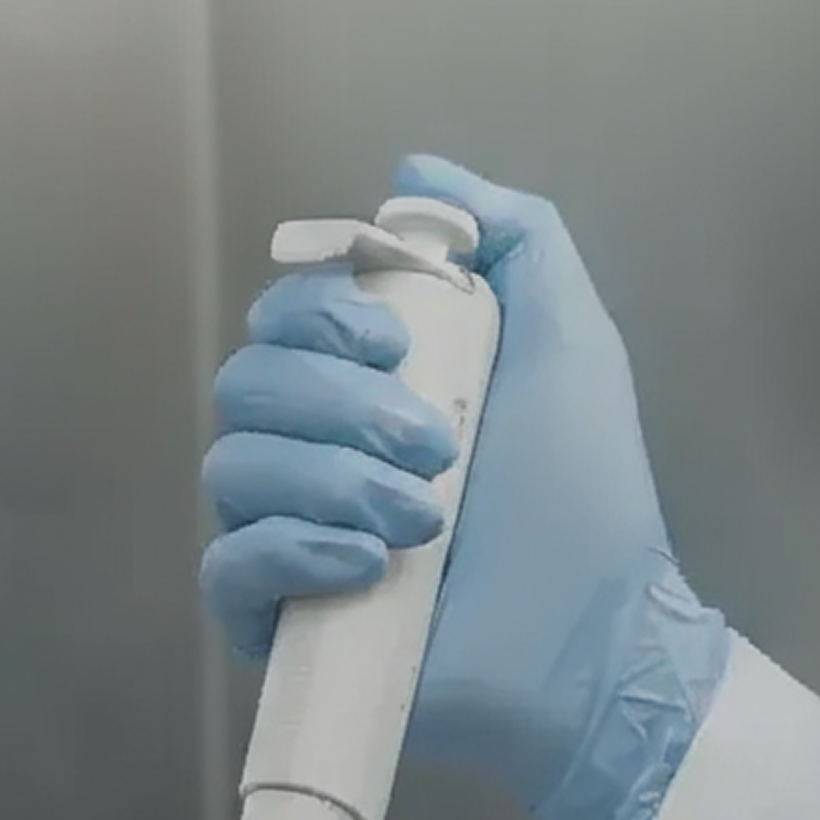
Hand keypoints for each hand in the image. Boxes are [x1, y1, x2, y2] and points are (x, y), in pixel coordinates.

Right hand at [201, 155, 732, 819]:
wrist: (591, 641)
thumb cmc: (585, 504)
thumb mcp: (566, 339)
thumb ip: (512, 238)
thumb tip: (414, 178)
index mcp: (365, 388)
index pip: (281, 317)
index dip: (324, 310)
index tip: (403, 342)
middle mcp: (315, 457)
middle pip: (246, 382)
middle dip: (340, 401)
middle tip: (438, 446)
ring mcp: (290, 542)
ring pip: (235, 466)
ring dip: (335, 479)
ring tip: (425, 520)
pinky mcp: (279, 623)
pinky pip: (228, 563)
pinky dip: (294, 550)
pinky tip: (369, 567)